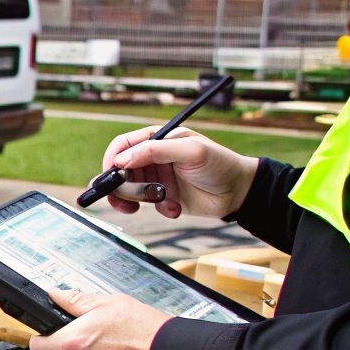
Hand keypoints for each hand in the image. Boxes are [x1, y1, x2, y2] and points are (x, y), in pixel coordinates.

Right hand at [100, 126, 260, 218]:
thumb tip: (121, 160)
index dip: (112, 160)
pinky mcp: (161, 196)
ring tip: (160, 202)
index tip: (110, 177)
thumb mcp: (191, 151)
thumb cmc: (220, 164)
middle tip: (132, 200)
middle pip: (119, 170)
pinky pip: (145, 206)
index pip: (122, 145)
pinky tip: (174, 209)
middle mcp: (152, 157)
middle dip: (123, 186)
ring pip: (128, 190)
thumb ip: (156, 151)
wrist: (239, 192)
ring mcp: (155, 177)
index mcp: (157, 139)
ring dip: (140, 200)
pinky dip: (157, 210)